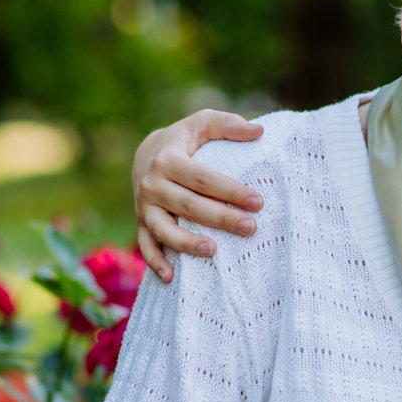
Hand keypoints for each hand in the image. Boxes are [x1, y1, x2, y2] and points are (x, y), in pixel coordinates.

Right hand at [132, 109, 264, 280]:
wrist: (145, 154)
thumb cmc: (184, 140)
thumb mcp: (202, 123)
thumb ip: (228, 125)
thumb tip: (259, 131)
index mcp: (169, 159)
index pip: (203, 179)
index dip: (231, 191)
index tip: (258, 202)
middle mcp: (152, 184)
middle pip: (189, 206)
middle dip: (221, 218)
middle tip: (251, 227)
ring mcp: (144, 207)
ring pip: (165, 229)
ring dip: (188, 243)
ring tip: (214, 251)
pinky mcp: (141, 223)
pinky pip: (146, 245)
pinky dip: (156, 262)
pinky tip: (172, 277)